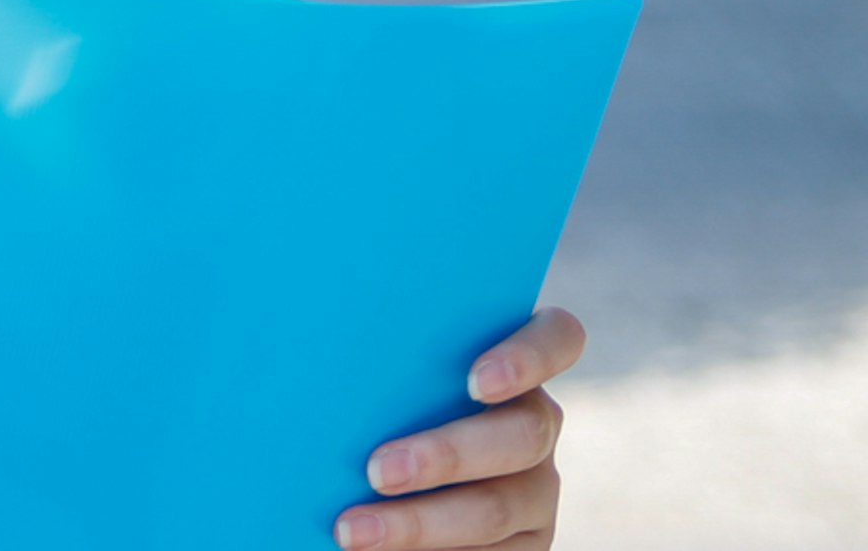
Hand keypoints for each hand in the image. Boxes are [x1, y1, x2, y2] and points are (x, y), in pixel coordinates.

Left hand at [335, 306, 583, 549]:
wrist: (376, 481)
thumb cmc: (369, 408)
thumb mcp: (378, 379)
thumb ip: (374, 360)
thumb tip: (310, 347)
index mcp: (513, 365)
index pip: (558, 338)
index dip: (528, 356)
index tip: (474, 382)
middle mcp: (536, 425)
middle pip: (522, 435)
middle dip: (446, 455)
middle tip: (376, 471)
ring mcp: (537, 490)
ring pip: (496, 509)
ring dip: (420, 523)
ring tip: (353, 531)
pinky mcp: (527, 545)